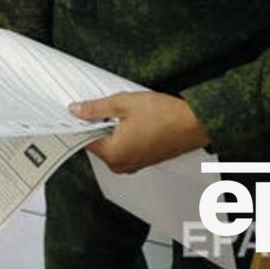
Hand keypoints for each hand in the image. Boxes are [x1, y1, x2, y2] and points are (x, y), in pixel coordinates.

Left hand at [72, 91, 211, 173]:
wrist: (195, 123)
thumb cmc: (165, 116)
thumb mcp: (123, 104)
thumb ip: (95, 108)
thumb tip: (77, 110)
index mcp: (113, 154)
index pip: (83, 140)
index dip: (78, 123)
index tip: (74, 112)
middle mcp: (122, 164)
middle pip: (96, 143)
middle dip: (95, 125)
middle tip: (98, 106)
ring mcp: (134, 164)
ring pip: (110, 145)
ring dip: (109, 128)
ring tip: (118, 111)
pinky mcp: (143, 160)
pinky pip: (123, 148)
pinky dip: (121, 134)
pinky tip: (128, 119)